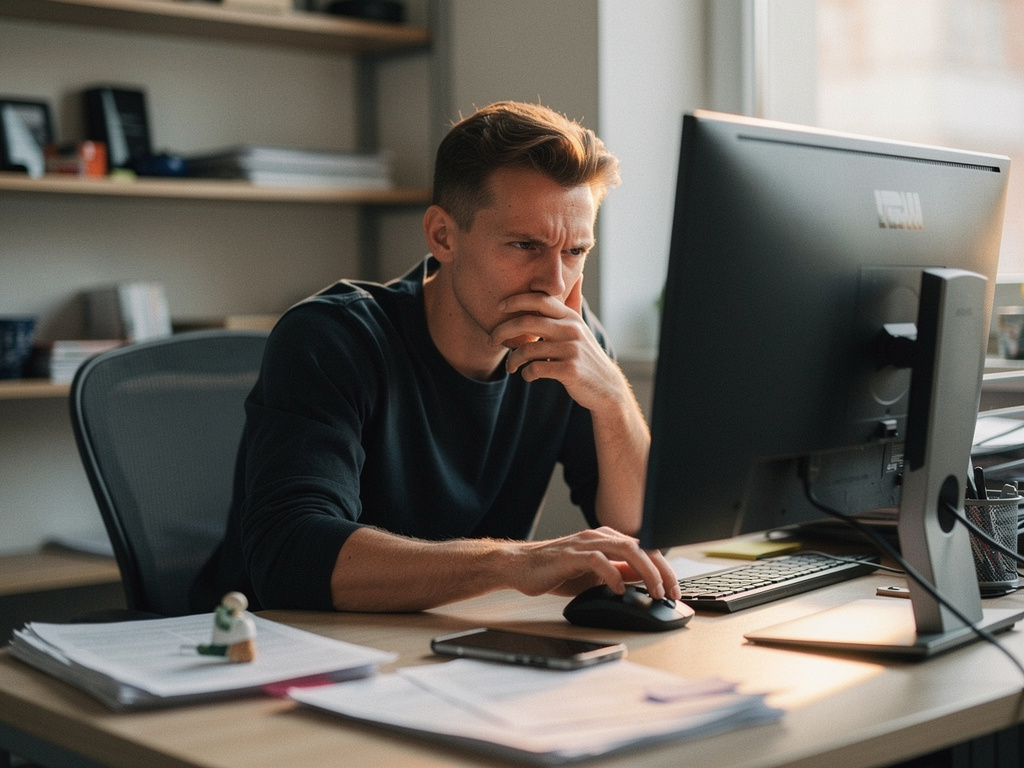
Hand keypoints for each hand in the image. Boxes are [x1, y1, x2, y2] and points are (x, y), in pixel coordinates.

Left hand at [490, 276, 628, 412]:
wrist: (606, 387)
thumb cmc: (585, 356)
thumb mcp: (581, 327)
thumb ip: (573, 304)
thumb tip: (577, 276)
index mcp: (570, 317)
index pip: (540, 300)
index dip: (517, 300)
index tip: (499, 307)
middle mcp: (571, 330)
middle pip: (527, 322)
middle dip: (503, 330)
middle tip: (491, 340)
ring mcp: (571, 349)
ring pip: (527, 350)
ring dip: (513, 360)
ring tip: (510, 367)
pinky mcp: (570, 370)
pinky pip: (536, 368)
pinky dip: (527, 374)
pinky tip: (528, 375)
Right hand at [507, 527, 680, 600]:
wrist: (520, 566)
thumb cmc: (556, 570)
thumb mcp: (595, 575)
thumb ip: (618, 574)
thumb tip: (646, 582)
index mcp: (608, 540)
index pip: (645, 550)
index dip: (664, 569)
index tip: (675, 590)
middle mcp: (599, 536)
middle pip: (641, 547)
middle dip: (661, 570)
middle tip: (671, 592)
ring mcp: (585, 543)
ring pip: (625, 549)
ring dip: (645, 571)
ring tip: (655, 590)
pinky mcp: (570, 554)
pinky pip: (597, 559)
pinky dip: (612, 574)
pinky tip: (617, 589)